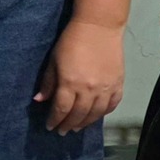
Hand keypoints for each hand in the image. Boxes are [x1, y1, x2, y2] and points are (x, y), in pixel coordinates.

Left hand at [36, 19, 125, 133]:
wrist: (99, 27)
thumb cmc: (71, 41)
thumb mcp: (53, 61)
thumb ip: (48, 82)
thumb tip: (40, 100)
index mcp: (70, 83)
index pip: (62, 109)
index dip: (55, 120)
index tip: (50, 127)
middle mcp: (89, 89)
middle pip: (79, 114)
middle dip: (69, 125)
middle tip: (62, 132)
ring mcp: (106, 88)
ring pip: (96, 113)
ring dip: (86, 123)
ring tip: (77, 128)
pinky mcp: (119, 84)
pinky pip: (112, 104)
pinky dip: (104, 113)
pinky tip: (97, 116)